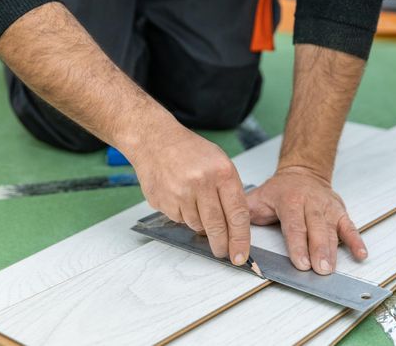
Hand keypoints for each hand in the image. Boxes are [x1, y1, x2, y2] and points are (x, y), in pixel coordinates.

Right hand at [132, 126, 250, 264]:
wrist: (154, 140)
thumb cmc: (190, 150)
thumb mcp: (219, 162)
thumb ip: (229, 192)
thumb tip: (235, 226)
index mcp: (222, 172)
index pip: (237, 214)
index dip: (240, 239)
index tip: (241, 255)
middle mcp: (201, 183)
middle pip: (216, 226)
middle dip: (221, 245)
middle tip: (223, 252)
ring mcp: (179, 193)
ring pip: (196, 225)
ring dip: (200, 224)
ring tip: (195, 203)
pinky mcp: (162, 201)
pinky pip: (179, 219)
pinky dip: (183, 215)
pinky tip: (180, 197)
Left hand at [247, 166, 367, 274]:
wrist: (303, 172)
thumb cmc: (279, 190)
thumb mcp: (258, 197)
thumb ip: (244, 214)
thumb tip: (228, 232)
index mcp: (289, 200)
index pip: (294, 225)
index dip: (298, 244)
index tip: (301, 262)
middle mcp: (310, 202)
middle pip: (315, 229)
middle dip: (318, 250)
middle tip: (320, 270)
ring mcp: (327, 207)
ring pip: (332, 229)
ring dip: (334, 249)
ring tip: (332, 267)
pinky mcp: (340, 211)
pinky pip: (350, 226)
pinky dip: (356, 240)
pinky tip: (361, 254)